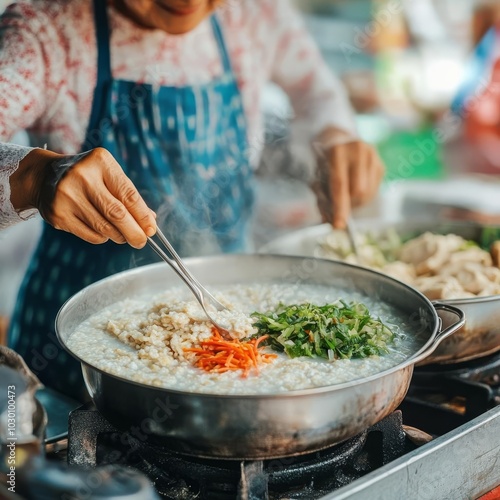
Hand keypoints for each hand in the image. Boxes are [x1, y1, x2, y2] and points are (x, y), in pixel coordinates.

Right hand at [10, 147, 155, 247]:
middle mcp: (82, 176)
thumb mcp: (108, 176)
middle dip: (134, 232)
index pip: (128, 194)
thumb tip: (150, 221)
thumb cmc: (87, 177)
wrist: (44, 176)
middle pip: (117, 213)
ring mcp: (67, 196)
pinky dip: (103, 237)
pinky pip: (91, 235)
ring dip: (119, 236)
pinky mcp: (59, 214)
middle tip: (141, 241)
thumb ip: (128, 196)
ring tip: (124, 236)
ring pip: (104, 227)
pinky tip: (103, 231)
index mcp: (100, 162)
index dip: (143, 216)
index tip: (152, 229)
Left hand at [312, 127, 384, 228]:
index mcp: (337, 152)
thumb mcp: (317, 178)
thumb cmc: (325, 164)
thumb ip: (322, 199)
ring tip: (346, 195)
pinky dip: (363, 197)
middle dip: (349, 205)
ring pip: (368, 194)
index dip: (339, 208)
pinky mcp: (381, 164)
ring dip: (356, 203)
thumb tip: (329, 222)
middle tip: (340, 207)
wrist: (339, 141)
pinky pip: (374, 191)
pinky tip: (355, 187)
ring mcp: (372, 156)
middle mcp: (358, 151)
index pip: (340, 185)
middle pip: (358, 191)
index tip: (338, 225)